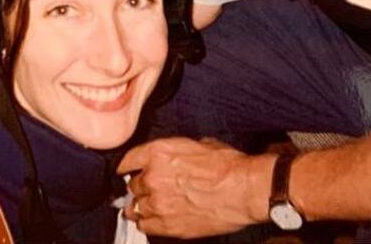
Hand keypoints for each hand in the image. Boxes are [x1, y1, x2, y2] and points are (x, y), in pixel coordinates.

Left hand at [118, 137, 275, 238]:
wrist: (243, 190)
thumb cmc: (226, 165)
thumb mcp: (198, 144)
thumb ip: (175, 152)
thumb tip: (169, 158)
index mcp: (159, 152)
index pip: (127, 159)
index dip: (127, 165)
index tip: (127, 169)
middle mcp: (153, 177)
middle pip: (131, 185)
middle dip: (140, 185)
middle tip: (149, 187)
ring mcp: (158, 204)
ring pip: (134, 208)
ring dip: (140, 205)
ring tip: (148, 205)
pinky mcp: (167, 226)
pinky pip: (144, 226)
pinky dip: (146, 222)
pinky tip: (153, 219)